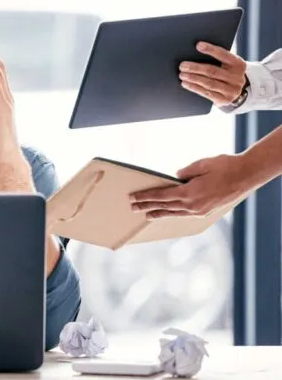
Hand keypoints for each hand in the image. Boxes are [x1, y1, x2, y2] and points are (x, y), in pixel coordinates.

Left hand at [129, 154, 249, 218]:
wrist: (247, 175)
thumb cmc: (225, 166)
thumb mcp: (201, 164)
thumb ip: (184, 172)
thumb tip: (174, 178)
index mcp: (189, 193)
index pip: (161, 196)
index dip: (145, 197)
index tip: (133, 198)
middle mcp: (193, 205)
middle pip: (164, 207)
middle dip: (147, 206)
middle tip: (132, 207)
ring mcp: (200, 210)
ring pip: (174, 213)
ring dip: (159, 213)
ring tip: (147, 214)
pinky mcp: (206, 212)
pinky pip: (185, 214)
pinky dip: (173, 213)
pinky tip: (168, 213)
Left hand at [179, 41, 247, 105]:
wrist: (236, 92)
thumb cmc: (226, 73)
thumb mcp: (227, 65)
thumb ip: (217, 59)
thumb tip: (196, 51)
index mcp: (238, 64)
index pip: (224, 55)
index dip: (211, 50)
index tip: (198, 45)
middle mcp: (237, 77)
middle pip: (213, 71)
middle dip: (196, 68)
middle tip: (182, 65)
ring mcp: (231, 90)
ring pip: (209, 83)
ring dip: (193, 78)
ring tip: (182, 75)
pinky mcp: (224, 100)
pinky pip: (207, 93)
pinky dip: (194, 88)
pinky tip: (185, 83)